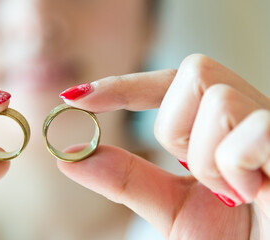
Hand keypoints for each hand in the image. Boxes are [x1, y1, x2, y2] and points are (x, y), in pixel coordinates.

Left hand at [58, 54, 269, 238]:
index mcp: (218, 125)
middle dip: (175, 127)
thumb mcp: (168, 208)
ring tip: (229, 192)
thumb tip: (71, 157)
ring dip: (206, 157)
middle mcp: (246, 114)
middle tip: (193, 171)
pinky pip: (251, 128)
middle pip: (194, 72)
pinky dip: (235, 166)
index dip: (124, 85)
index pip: (170, 83)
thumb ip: (124, 178)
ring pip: (217, 99)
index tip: (79, 97)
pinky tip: (252, 192)